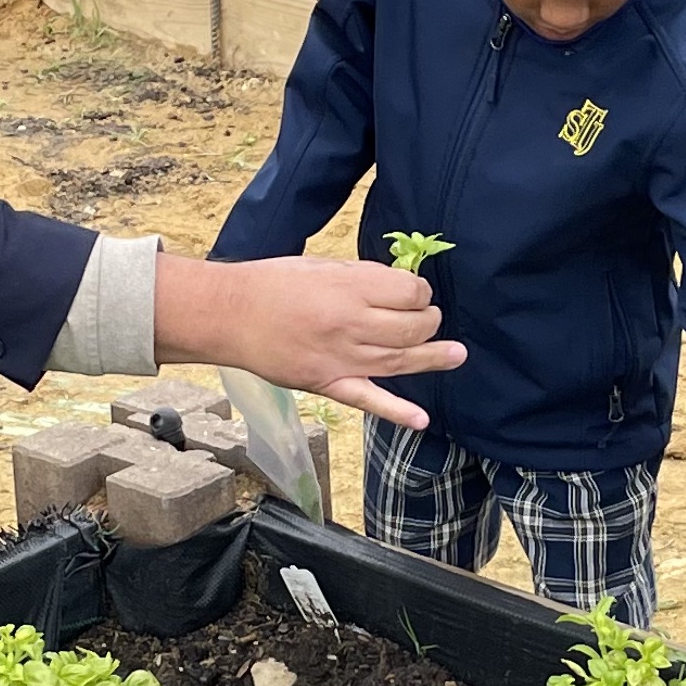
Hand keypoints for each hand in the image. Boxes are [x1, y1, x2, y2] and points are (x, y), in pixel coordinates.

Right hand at [154, 253, 464, 429]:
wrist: (230, 314)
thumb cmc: (272, 282)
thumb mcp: (320, 265)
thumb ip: (359, 277)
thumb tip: (395, 286)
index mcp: (349, 288)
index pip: (409, 292)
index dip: (418, 291)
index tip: (413, 292)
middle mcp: (350, 324)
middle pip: (411, 327)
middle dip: (427, 320)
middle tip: (427, 317)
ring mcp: (340, 357)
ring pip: (399, 361)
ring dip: (431, 357)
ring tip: (456, 354)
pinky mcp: (326, 383)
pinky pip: (366, 399)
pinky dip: (396, 411)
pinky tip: (421, 420)